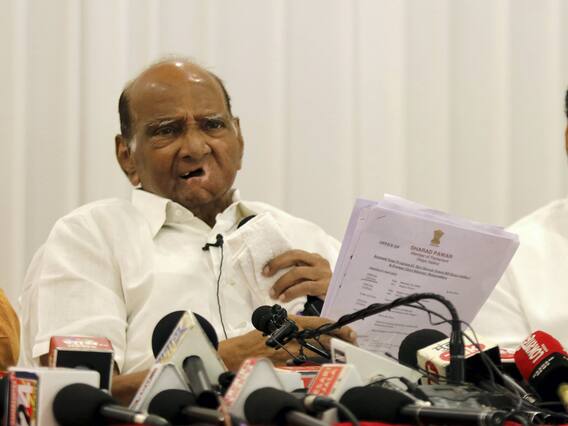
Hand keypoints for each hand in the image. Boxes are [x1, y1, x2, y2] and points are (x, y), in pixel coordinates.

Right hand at [218, 315, 355, 370]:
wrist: (239, 352)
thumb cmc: (256, 335)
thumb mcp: (276, 322)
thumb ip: (293, 325)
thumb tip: (308, 328)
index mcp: (291, 322)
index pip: (318, 322)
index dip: (335, 325)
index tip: (347, 328)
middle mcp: (292, 335)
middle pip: (321, 337)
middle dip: (338, 339)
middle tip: (352, 339)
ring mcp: (290, 350)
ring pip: (316, 350)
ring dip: (329, 349)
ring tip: (342, 348)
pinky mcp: (287, 362)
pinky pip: (305, 360)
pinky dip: (314, 359)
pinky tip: (323, 359)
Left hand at [263, 249, 331, 302]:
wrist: (342, 299)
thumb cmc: (322, 289)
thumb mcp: (310, 278)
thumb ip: (298, 273)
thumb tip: (274, 277)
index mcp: (315, 258)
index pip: (294, 253)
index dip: (278, 260)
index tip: (265, 270)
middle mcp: (319, 262)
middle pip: (295, 257)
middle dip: (277, 265)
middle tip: (266, 275)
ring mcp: (323, 273)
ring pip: (297, 272)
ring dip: (282, 283)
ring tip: (274, 293)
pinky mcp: (325, 286)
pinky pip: (304, 287)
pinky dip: (291, 292)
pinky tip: (284, 298)